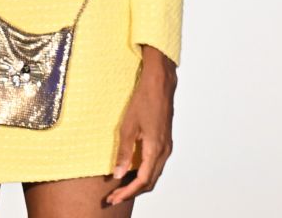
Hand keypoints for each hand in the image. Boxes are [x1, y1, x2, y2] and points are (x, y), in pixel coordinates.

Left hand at [105, 46, 176, 206]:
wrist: (160, 83)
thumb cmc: (144, 99)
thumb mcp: (128, 126)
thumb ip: (124, 152)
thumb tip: (118, 174)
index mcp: (155, 148)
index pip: (143, 180)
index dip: (128, 192)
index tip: (114, 197)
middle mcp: (164, 150)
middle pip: (150, 181)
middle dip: (133, 192)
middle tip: (115, 196)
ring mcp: (167, 146)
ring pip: (155, 174)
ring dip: (139, 183)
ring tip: (122, 187)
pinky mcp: (165, 141)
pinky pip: (156, 164)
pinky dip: (146, 173)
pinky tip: (134, 170)